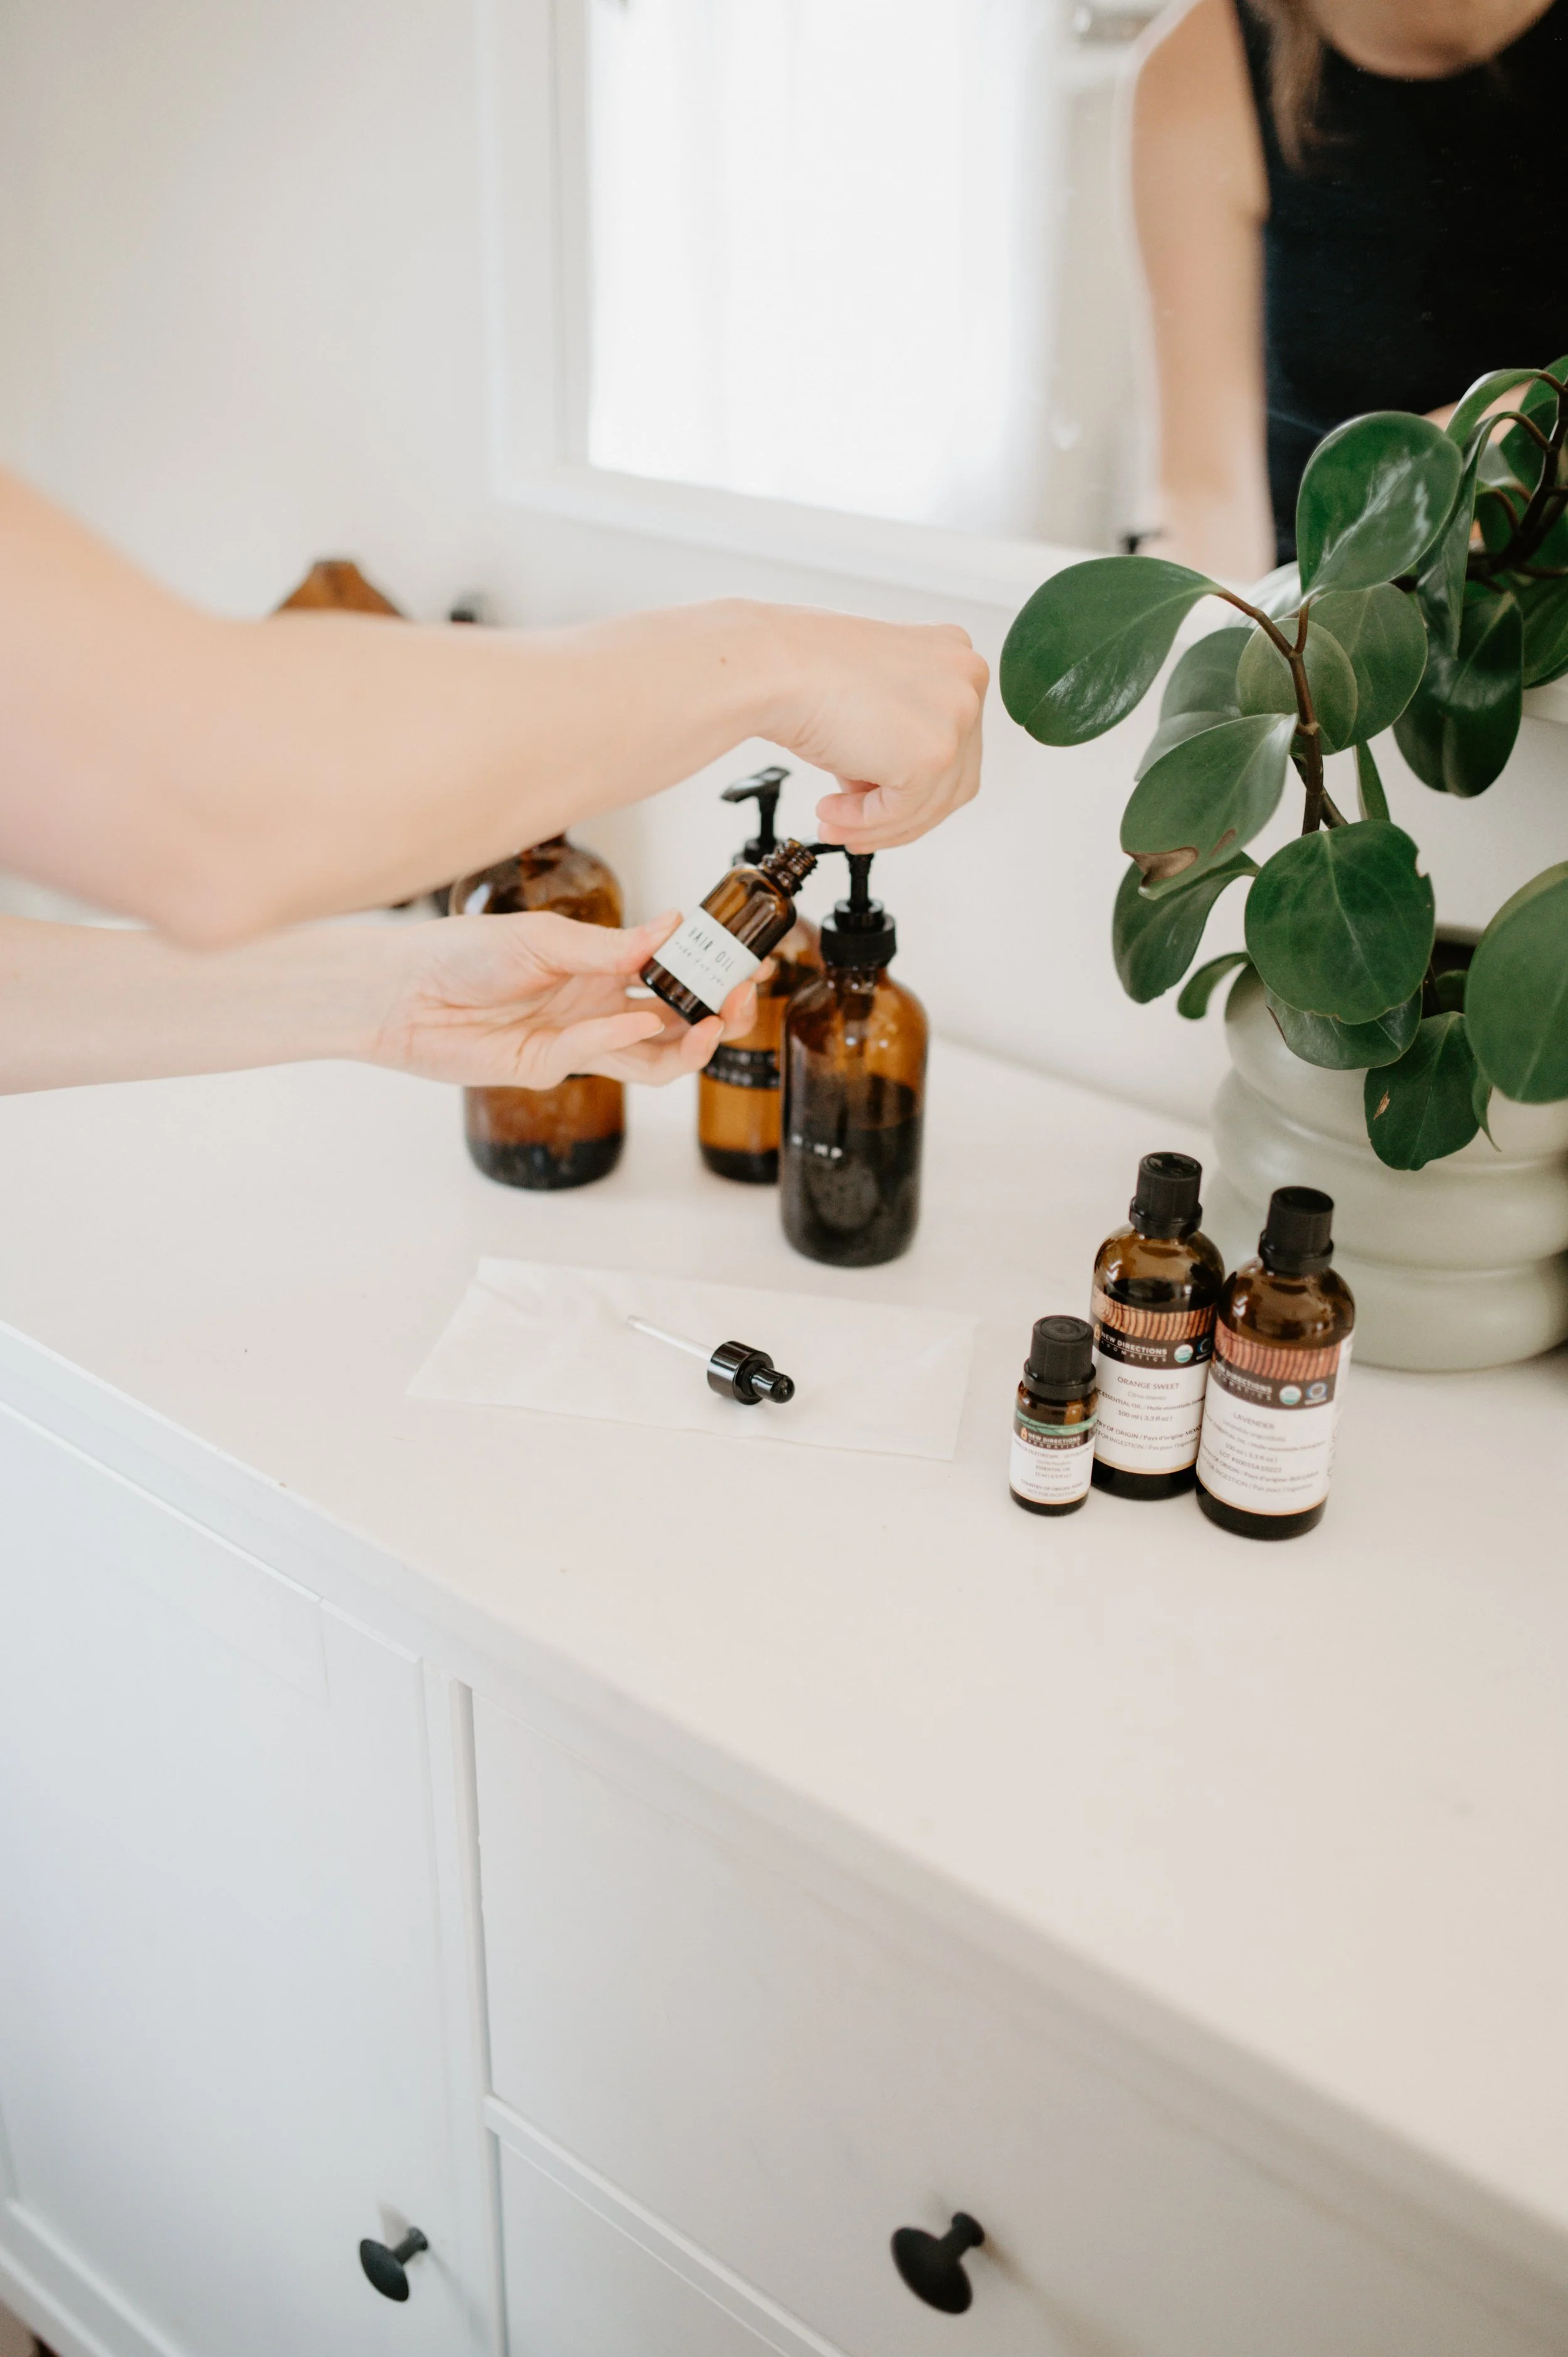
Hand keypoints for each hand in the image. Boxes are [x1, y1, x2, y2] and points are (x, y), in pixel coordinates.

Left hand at [370, 911, 762, 1088]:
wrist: (400, 991)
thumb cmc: (460, 953)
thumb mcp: (543, 937)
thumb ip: (610, 945)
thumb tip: (673, 927)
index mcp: (600, 967)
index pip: (672, 975)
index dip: (711, 974)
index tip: (745, 962)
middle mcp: (596, 1007)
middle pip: (676, 1026)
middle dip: (717, 1016)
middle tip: (739, 1002)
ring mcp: (576, 1042)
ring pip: (652, 1058)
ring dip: (689, 1045)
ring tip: (712, 1024)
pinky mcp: (549, 1069)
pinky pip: (599, 1057)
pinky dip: (622, 1036)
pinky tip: (637, 1015)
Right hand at [762, 608, 987, 850]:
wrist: (773, 667)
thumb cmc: (805, 670)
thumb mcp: (870, 697)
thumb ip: (898, 734)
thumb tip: (891, 784)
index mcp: (954, 654)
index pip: (953, 738)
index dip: (912, 779)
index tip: (875, 800)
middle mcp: (967, 680)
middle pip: (951, 776)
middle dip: (899, 811)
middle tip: (855, 827)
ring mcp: (957, 717)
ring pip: (930, 802)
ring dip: (878, 823)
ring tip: (832, 823)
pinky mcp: (935, 755)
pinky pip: (903, 810)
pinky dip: (865, 821)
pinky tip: (830, 813)